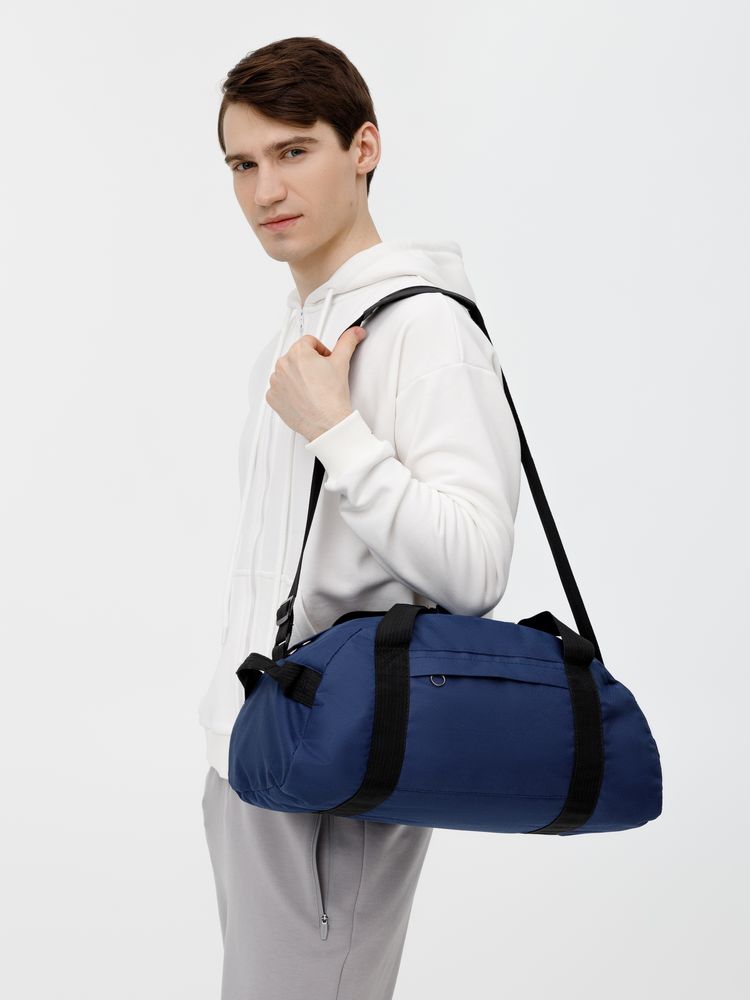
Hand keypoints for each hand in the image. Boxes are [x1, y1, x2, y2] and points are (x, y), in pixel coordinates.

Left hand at [265, 325, 367, 441]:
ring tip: (313, 389)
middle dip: (309, 364)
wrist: (327, 423)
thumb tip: (355, 332)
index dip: (321, 352)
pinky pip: (279, 389)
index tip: (326, 362)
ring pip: (287, 372)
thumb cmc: (332, 397)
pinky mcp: (272, 398)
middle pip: (297, 356)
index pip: (309, 342)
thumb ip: (348, 342)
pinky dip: (289, 392)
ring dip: (297, 377)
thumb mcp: (342, 363)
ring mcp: (276, 382)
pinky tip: (302, 397)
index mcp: (298, 352)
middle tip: (321, 378)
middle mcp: (283, 365)